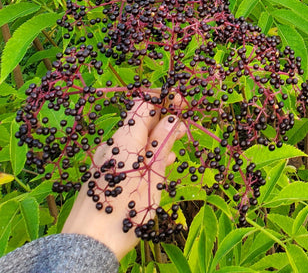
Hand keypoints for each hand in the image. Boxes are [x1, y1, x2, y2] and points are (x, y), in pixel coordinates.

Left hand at [61, 100, 184, 259]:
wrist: (88, 244)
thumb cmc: (126, 209)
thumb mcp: (154, 175)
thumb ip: (163, 143)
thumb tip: (174, 117)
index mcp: (126, 138)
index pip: (145, 103)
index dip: (165, 99)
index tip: (183, 103)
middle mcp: (112, 143)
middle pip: (140, 120)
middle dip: (164, 120)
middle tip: (184, 129)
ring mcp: (105, 158)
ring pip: (134, 139)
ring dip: (155, 139)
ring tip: (174, 150)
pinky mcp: (101, 173)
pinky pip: (126, 154)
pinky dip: (144, 154)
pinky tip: (157, 166)